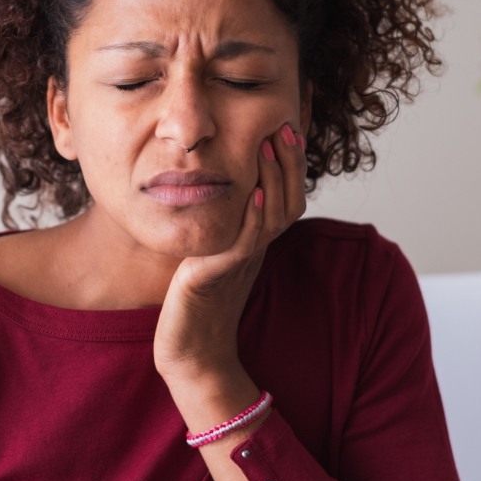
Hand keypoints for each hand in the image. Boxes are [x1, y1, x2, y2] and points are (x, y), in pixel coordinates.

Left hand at [153, 122, 307, 383]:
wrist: (190, 354)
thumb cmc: (195, 306)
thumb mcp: (213, 255)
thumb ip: (224, 226)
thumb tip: (225, 191)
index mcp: (257, 243)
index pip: (285, 197)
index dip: (290, 165)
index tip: (287, 128)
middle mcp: (256, 250)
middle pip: (288, 201)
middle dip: (288, 162)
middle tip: (285, 126)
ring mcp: (241, 263)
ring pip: (271, 216)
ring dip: (273, 178)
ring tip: (268, 144)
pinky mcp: (218, 276)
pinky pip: (244, 243)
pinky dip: (251, 217)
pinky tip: (250, 192)